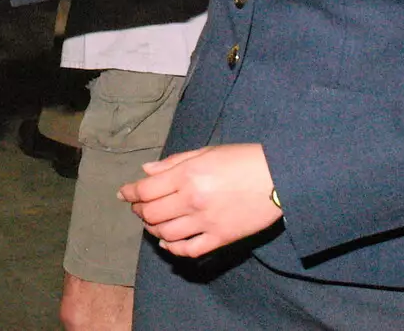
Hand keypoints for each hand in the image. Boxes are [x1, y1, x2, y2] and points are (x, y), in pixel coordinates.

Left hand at [118, 143, 282, 257]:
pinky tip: (167, 241)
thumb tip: (145, 171)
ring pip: (165, 234)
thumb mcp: (206, 152)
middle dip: (139, 211)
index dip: (130, 193)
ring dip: (152, 229)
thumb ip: (173, 162)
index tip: (124, 194)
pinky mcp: (220, 239)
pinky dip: (172, 248)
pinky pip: (188, 250)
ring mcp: (205, 223)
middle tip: (138, 207)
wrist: (279, 178)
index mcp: (187, 175)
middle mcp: (192, 200)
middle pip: (151, 214)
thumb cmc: (242, 159)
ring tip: (152, 222)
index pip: (146, 190)